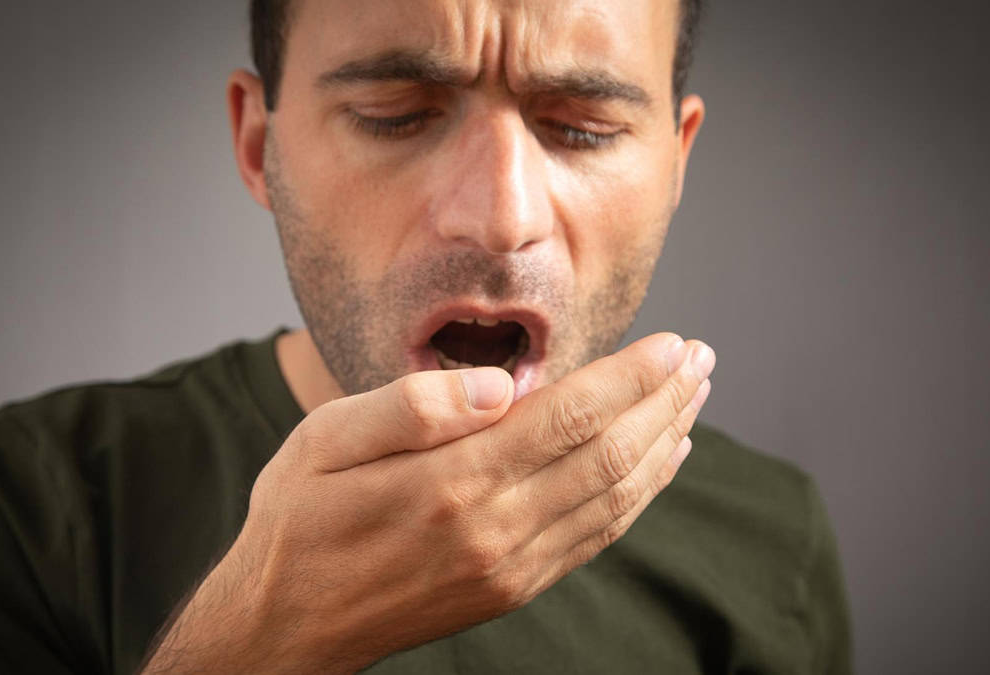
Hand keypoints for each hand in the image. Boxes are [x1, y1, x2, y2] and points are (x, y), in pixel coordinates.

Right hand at [141, 333, 714, 673]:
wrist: (286, 626)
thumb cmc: (299, 520)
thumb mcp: (323, 440)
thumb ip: (412, 406)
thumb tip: (497, 385)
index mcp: (449, 482)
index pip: (567, 416)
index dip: (629, 377)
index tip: (673, 343)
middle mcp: (492, 529)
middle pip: (607, 455)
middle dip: (663, 402)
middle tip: (703, 359)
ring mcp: (509, 566)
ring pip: (613, 499)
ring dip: (663, 444)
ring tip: (694, 400)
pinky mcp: (512, 588)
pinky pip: (595, 538)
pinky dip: (638, 498)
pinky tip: (657, 465)